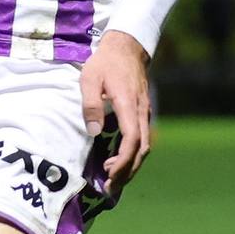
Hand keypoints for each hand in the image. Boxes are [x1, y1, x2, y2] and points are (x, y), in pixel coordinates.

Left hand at [78, 31, 154, 192]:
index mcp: (128, 105)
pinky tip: (118, 162)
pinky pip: (142, 140)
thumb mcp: (89, 78)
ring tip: (112, 179)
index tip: (110, 174)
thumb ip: (91, 105)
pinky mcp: (143, 114)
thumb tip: (94, 132)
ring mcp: (144, 113)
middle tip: (110, 187)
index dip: (123, 161)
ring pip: (144, 147)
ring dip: (131, 166)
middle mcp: (141, 112)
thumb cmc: (105, 63)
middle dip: (127, 171)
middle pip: (141, 150)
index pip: (131, 140)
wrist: (127, 47)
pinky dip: (133, 155)